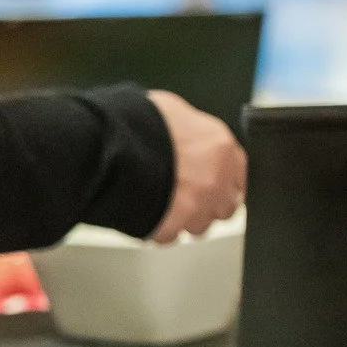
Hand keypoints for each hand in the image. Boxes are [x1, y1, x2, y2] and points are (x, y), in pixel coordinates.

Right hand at [147, 91, 246, 242]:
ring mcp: (195, 208)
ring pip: (200, 225)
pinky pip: (170, 236)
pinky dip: (160, 229)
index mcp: (221, 148)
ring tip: (164, 204)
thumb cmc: (135, 123)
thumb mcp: (171, 110)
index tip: (214, 180)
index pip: (240, 173)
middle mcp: (216, 181)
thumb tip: (187, 133)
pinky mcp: (171, 228)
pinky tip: (147, 213)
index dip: (224, 178)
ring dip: (186, 218)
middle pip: (226, 204)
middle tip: (188, 194)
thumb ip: (191, 130)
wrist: (106, 149)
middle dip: (209, 202)